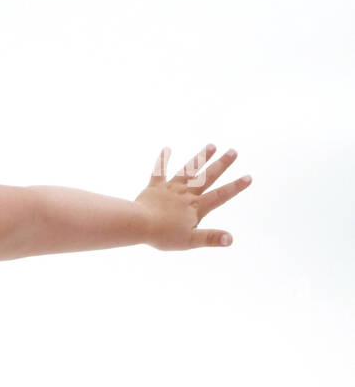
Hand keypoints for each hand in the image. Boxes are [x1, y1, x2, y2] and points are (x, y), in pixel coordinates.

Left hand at [135, 143, 252, 250]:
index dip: (235, 187)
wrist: (138, 224)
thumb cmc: (163, 235)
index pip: (220, 196)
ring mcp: (170, 188)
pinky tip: (167, 148)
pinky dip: (163, 160)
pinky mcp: (154, 187)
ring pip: (188, 170)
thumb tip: (230, 239)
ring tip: (212, 145)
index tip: (248, 177)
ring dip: (200, 158)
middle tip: (233, 151)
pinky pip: (159, 171)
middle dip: (221, 164)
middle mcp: (186, 194)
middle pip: (207, 177)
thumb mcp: (190, 241)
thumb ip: (210, 238)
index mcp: (196, 207)